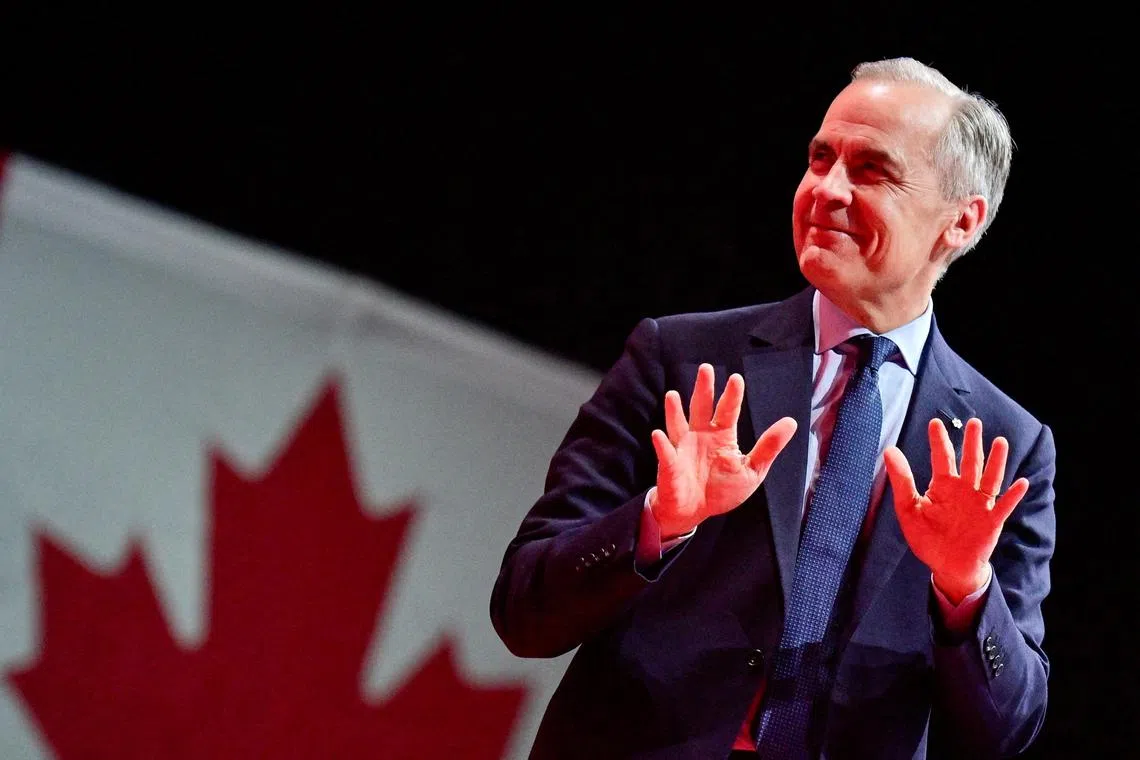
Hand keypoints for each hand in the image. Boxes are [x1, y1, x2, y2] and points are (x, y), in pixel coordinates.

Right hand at [649, 363, 797, 538]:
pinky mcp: (670, 465)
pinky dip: (661, 445)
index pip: (728, 411)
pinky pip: (666, 454)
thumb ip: (769, 447)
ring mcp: (683, 448)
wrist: (694, 510)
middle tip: (706, 369)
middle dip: (703, 389)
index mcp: (722, 436)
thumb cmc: (721, 489)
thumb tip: (791, 422)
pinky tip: (658, 434)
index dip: (732, 395)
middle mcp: (700, 436)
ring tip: (673, 395)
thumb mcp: (752, 470)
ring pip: (679, 425)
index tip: (736, 379)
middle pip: (701, 407)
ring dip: (675, 411)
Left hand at [884, 417, 1029, 603]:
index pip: (942, 458)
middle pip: (970, 462)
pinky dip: (1013, 495)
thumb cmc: (927, 537)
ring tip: (1000, 441)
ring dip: (996, 461)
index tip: (935, 423)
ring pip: (990, 478)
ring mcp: (979, 505)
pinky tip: (1021, 482)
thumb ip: (901, 480)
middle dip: (972, 443)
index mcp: (943, 486)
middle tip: (974, 422)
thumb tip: (889, 450)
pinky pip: (1004, 506)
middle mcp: (964, 491)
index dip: (939, 441)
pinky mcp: (992, 521)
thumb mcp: (908, 508)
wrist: (947, 565)